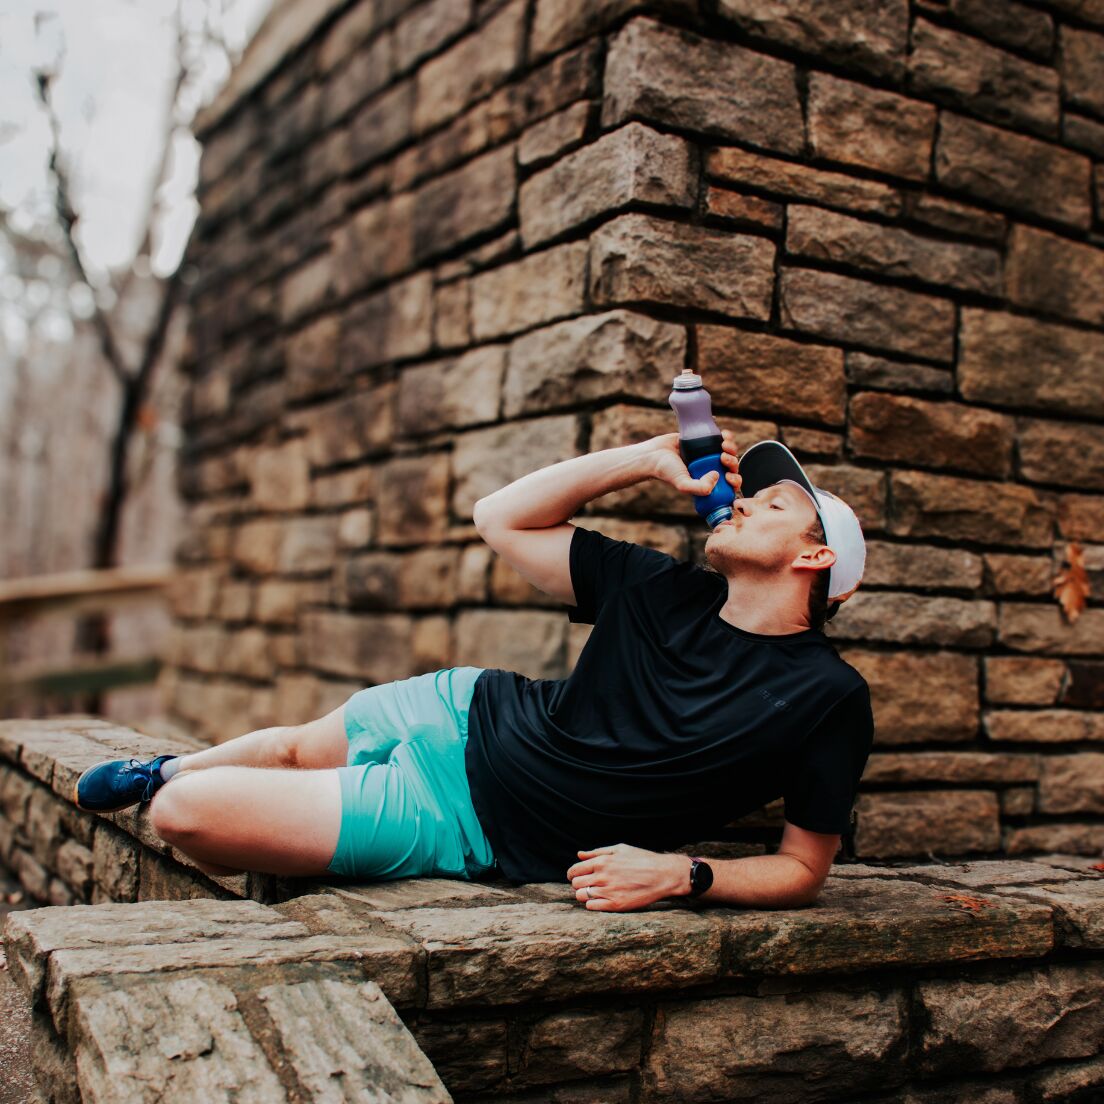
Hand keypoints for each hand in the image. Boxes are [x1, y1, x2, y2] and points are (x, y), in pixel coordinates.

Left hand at [567, 843, 691, 910]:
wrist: (662, 874)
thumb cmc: (642, 859)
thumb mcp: (620, 849)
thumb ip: (597, 852)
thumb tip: (579, 854)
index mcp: (602, 861)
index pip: (575, 870)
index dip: (572, 874)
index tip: (575, 876)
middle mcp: (602, 876)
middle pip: (576, 884)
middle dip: (578, 884)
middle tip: (587, 884)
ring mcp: (608, 891)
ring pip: (581, 896)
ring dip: (584, 894)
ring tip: (594, 892)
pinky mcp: (616, 905)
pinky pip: (591, 907)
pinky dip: (592, 904)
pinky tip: (601, 899)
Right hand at [645, 429, 742, 496]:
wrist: (653, 453)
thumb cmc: (666, 471)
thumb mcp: (683, 485)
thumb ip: (699, 488)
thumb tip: (717, 476)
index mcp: (708, 482)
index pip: (729, 484)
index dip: (735, 480)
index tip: (728, 475)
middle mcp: (710, 469)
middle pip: (731, 466)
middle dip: (733, 461)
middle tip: (723, 457)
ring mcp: (708, 455)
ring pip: (728, 452)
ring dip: (731, 447)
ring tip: (723, 443)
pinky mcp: (704, 441)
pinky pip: (721, 438)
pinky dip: (726, 436)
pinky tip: (723, 434)